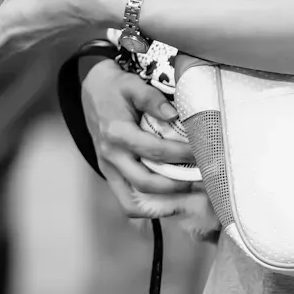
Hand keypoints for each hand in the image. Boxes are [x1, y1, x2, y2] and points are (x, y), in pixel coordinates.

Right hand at [81, 59, 198, 219]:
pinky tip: (172, 202)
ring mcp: (108, 169)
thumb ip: (152, 99)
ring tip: (190, 197)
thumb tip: (174, 115)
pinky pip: (127, 202)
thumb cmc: (115, 88)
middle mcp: (110, 156)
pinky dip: (149, 208)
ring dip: (163, 203)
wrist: (91, 91)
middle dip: (177, 185)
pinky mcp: (110, 175)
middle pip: (146, 182)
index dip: (182, 155)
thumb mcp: (132, 85)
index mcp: (116, 133)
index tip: (202, 153)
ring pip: (134, 201)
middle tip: (202, 180)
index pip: (155, 151)